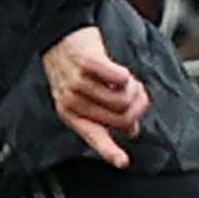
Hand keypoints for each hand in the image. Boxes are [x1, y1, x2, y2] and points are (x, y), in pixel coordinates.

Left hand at [40, 25, 148, 167]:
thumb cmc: (77, 66)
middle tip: (134, 91)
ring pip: (123, 100)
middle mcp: (71, 101)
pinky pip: (120, 78)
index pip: (93, 137)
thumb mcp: (86, 94)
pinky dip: (125, 75)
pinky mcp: (86, 63)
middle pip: (121, 117)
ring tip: (123, 79)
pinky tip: (118, 71)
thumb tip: (132, 129)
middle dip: (137, 105)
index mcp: (70, 113)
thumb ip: (107, 113)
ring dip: (132, 88)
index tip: (123, 163)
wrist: (61, 34)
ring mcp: (76, 83)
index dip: (110, 151)